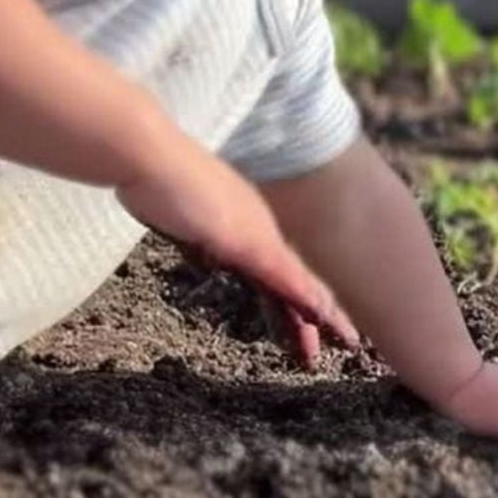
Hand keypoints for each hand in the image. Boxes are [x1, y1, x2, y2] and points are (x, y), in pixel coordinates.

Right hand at [118, 135, 361, 357]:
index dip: (297, 297)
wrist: (148, 157)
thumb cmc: (157, 182)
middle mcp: (259, 229)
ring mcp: (255, 234)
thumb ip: (201, 237)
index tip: (314, 320)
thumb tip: (206, 252)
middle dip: (320, 312)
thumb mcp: (185, 220)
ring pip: (298, 283)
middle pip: (295, 279)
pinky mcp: (245, 242)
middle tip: (347, 339)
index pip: (279, 270)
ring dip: (322, 314)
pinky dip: (302, 297)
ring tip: (348, 340)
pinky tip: (321, 315)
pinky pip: (281, 276)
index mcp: (248, 225)